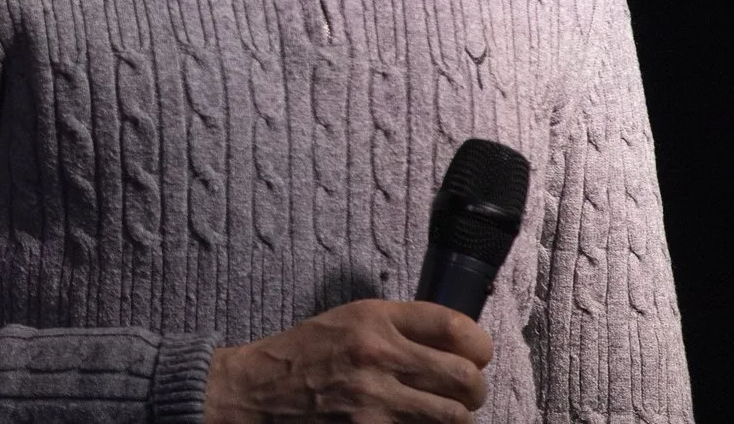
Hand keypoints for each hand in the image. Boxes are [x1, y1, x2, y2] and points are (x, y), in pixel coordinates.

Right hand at [205, 300, 492, 423]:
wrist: (254, 392)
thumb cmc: (303, 355)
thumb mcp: (347, 321)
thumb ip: (400, 327)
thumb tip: (459, 345)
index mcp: (373, 320)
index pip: (457, 329)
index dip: (479, 347)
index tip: (475, 356)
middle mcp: (377, 357)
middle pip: (466, 380)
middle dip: (472, 390)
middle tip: (462, 393)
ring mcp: (375, 403)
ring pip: (456, 419)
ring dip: (454, 418)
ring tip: (437, 413)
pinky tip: (413, 423)